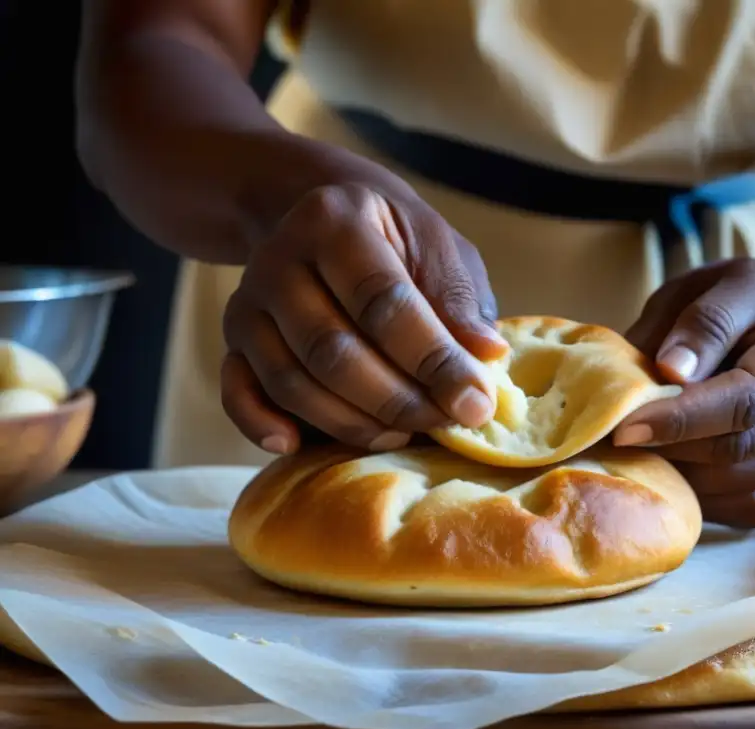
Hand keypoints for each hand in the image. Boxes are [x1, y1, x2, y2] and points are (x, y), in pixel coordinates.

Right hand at [221, 182, 508, 454]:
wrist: (325, 218)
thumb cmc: (397, 242)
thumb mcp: (438, 247)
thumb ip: (459, 300)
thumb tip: (484, 356)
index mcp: (335, 221)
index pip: (382, 302)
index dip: (432, 360)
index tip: (475, 403)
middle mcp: (279, 259)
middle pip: (331, 350)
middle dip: (395, 401)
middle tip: (443, 422)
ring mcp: (248, 302)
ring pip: (290, 381)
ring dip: (350, 422)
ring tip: (403, 433)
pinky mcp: (232, 341)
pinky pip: (236, 393)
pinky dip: (261, 425)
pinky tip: (295, 446)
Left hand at [613, 260, 754, 527]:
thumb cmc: (735, 302)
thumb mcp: (712, 286)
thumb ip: (696, 324)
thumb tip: (671, 374)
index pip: (745, 396)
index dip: (682, 418)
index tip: (625, 428)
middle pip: (745, 444)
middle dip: (675, 450)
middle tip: (620, 449)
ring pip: (748, 482)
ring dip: (687, 478)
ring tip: (641, 460)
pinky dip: (710, 503)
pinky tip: (676, 481)